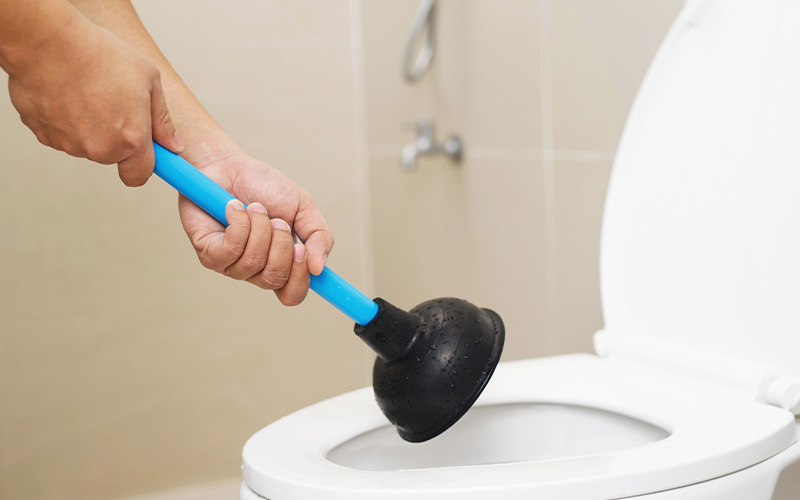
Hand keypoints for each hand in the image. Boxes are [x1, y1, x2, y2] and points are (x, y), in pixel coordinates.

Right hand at [6, 11, 182, 185]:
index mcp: (131, 139)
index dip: (141, 165)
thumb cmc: (101, 55)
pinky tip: (66, 95)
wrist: (47, 42)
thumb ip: (163, 120)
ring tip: (87, 93)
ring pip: (85, 146)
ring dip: (88, 128)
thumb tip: (172, 146)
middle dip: (115, 138)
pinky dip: (64, 121)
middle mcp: (100, 149)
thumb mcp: (149, 80)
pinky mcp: (44, 136)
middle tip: (111, 103)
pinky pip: (61, 136)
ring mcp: (70, 144)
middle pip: (112, 157)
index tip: (142, 152)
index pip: (138, 176)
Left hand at [178, 145, 333, 305]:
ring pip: (253, 262)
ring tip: (255, 208)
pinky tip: (234, 208)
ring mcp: (230, 265)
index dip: (301, 280)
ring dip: (259, 227)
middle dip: (281, 243)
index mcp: (280, 263)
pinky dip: (239, 222)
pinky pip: (231, 250)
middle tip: (277, 220)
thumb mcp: (303, 207)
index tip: (303, 252)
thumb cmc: (263, 187)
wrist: (228, 165)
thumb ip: (319, 236)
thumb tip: (319, 268)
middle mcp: (255, 270)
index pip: (292, 295)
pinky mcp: (209, 254)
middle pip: (276, 279)